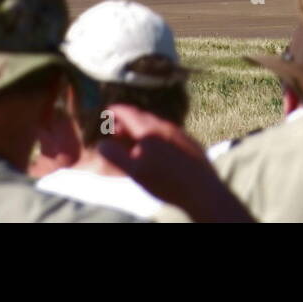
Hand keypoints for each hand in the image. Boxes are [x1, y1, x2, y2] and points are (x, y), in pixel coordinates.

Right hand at [96, 104, 251, 222]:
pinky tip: (155, 150)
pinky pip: (167, 132)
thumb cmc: (166, 181)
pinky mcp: (189, 142)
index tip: (106, 112)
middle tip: (115, 130)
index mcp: (149, 130)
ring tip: (133, 142)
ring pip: (155, 125)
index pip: (128, 112)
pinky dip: (155, 135)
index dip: (115, 111)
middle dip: (126, 121)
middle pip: (141, 117)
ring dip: (141, 129)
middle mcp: (165, 126)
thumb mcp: (135, 171)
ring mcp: (179, 132)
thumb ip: (115, 156)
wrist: (201, 190)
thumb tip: (101, 144)